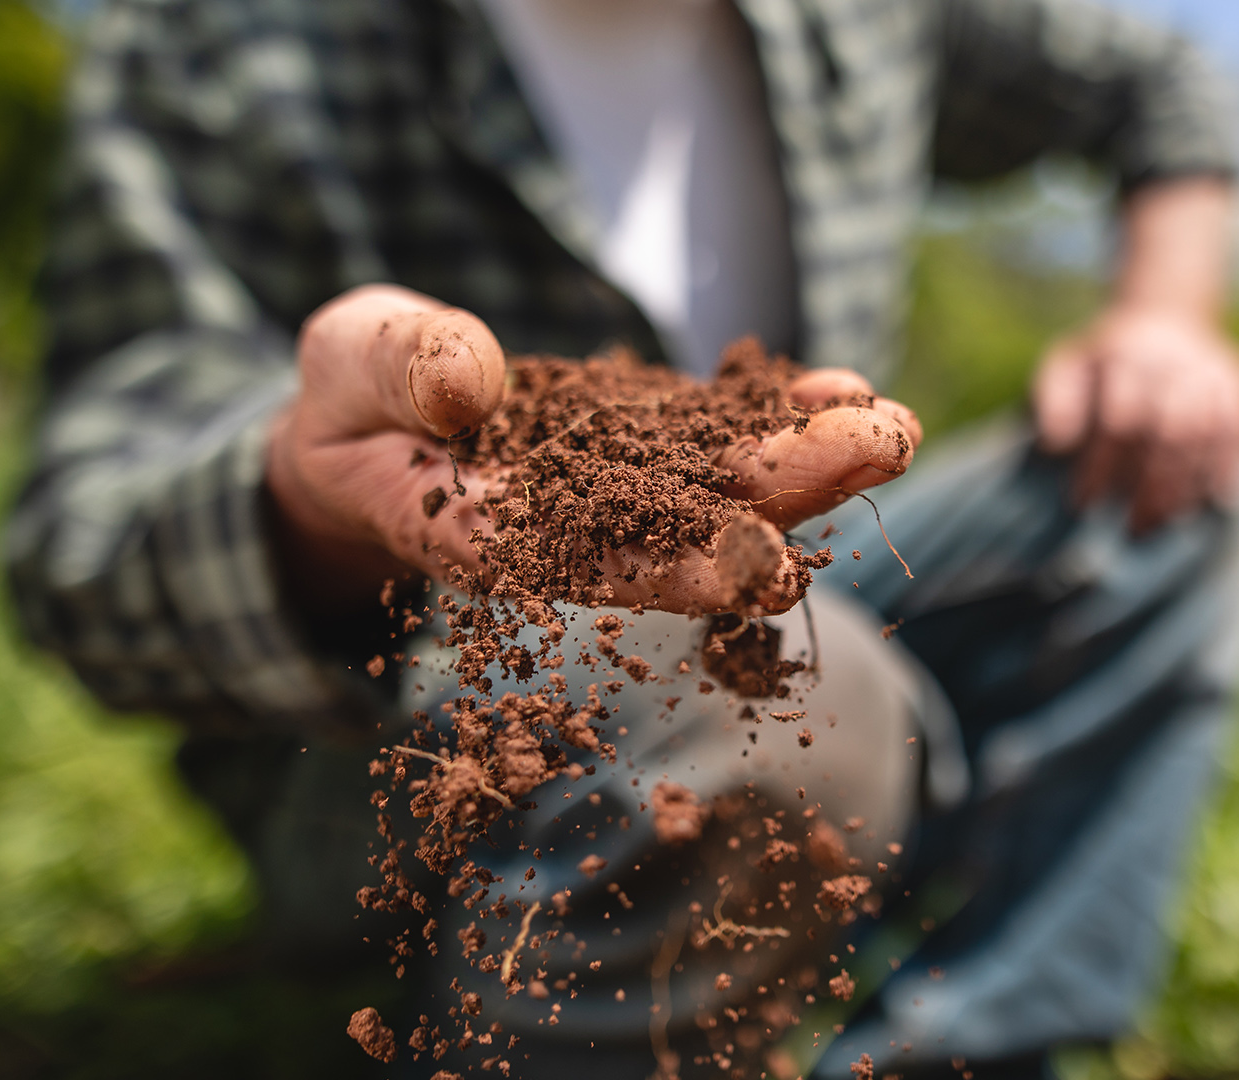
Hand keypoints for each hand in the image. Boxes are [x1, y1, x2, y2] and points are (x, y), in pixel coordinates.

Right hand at [266, 284, 920, 615]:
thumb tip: (469, 381)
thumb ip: (398, 369)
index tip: (764, 566)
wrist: (373, 420)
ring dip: (813, 463)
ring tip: (893, 424)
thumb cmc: (348, 402)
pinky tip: (851, 391)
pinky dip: (783, 418)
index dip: (678, 568)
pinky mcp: (648, 450)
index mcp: (488, 536)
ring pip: (723, 490)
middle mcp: (575, 532)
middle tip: (881, 452)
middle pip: (688, 530)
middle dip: (787, 496)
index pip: (589, 564)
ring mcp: (621, 493)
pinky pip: (723, 439)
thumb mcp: (346, 364)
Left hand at [1032, 306, 1238, 533]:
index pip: (1118, 420)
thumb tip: (1055, 443)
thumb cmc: (1103, 361)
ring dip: (1188, 484)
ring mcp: (1212, 369)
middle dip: (1150, 485)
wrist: (1164, 317)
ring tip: (1165, 521)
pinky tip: (1220, 500)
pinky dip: (1232, 464)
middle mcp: (1174, 360)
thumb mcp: (1066, 367)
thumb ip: (1053, 401)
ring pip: (1207, 433)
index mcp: (1125, 356)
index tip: (1084, 503)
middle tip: (1132, 528)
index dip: (1102, 465)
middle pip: (1169, 431)